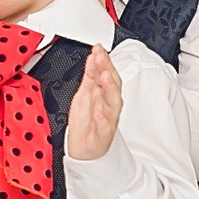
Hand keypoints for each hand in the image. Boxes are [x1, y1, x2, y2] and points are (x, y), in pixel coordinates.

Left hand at [65, 45, 121, 160]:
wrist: (85, 149)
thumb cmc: (87, 122)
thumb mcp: (86, 93)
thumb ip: (91, 75)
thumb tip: (94, 56)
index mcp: (103, 94)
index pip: (106, 74)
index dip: (103, 61)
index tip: (98, 49)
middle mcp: (108, 105)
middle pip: (111, 85)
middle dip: (107, 70)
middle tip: (101, 57)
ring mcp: (107, 119)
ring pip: (113, 102)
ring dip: (110, 89)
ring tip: (105, 77)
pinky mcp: (103, 135)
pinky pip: (106, 126)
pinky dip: (104, 119)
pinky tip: (101, 112)